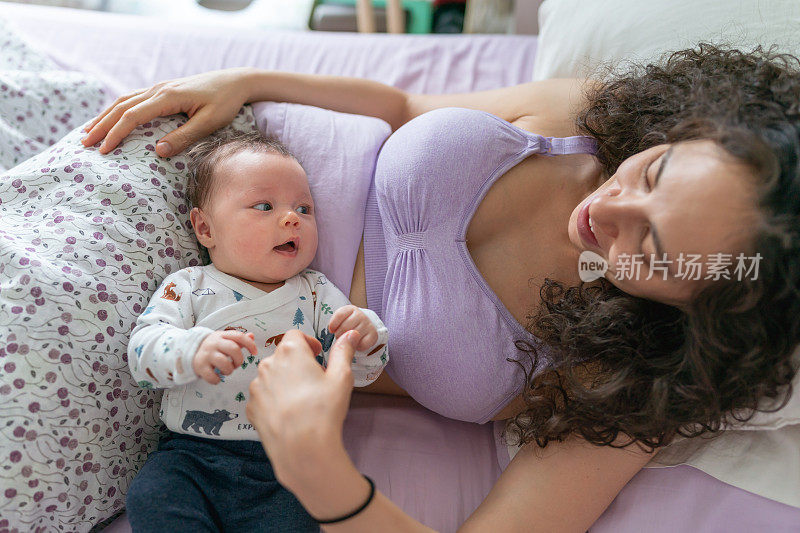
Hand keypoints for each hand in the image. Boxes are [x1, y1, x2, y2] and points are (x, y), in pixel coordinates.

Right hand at [81, 68, 253, 156]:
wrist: (235, 82)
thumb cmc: (225, 103)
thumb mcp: (209, 123)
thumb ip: (184, 137)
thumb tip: (158, 152)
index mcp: (167, 97)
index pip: (132, 116)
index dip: (115, 133)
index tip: (103, 150)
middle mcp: (158, 89)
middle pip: (121, 107)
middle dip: (101, 125)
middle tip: (83, 143)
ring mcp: (159, 88)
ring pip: (123, 101)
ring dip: (104, 116)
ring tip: (88, 131)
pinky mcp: (163, 90)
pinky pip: (133, 99)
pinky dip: (117, 109)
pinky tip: (110, 119)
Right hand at [193, 330, 256, 384]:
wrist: (191, 350)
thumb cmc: (214, 347)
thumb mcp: (225, 339)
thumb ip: (239, 339)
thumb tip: (252, 336)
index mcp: (222, 336)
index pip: (239, 336)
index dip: (250, 344)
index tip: (255, 353)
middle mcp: (214, 343)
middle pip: (233, 349)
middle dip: (239, 360)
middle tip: (236, 364)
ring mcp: (206, 355)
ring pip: (224, 363)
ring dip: (229, 370)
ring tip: (227, 370)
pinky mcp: (200, 366)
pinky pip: (212, 376)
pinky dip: (217, 380)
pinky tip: (217, 377)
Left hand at [246, 329, 356, 490]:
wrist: (301, 449)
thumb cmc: (323, 411)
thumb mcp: (341, 377)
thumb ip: (343, 351)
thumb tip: (350, 334)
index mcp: (290, 352)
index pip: (295, 334)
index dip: (308, 342)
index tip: (318, 355)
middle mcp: (268, 364)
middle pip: (283, 355)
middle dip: (297, 363)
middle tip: (314, 381)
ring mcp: (256, 387)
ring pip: (271, 376)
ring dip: (284, 381)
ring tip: (301, 400)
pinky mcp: (251, 407)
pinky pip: (263, 396)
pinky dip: (274, 399)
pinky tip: (289, 413)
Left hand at [328, 305, 377, 350]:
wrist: (364, 327)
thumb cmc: (348, 324)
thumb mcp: (340, 320)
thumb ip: (334, 324)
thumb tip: (338, 336)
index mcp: (350, 309)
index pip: (339, 315)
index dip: (333, 325)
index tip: (332, 330)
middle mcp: (361, 315)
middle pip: (344, 327)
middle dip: (339, 335)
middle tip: (342, 336)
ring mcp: (368, 324)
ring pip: (353, 337)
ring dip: (349, 342)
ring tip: (350, 339)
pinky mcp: (374, 335)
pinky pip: (362, 344)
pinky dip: (358, 347)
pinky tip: (358, 343)